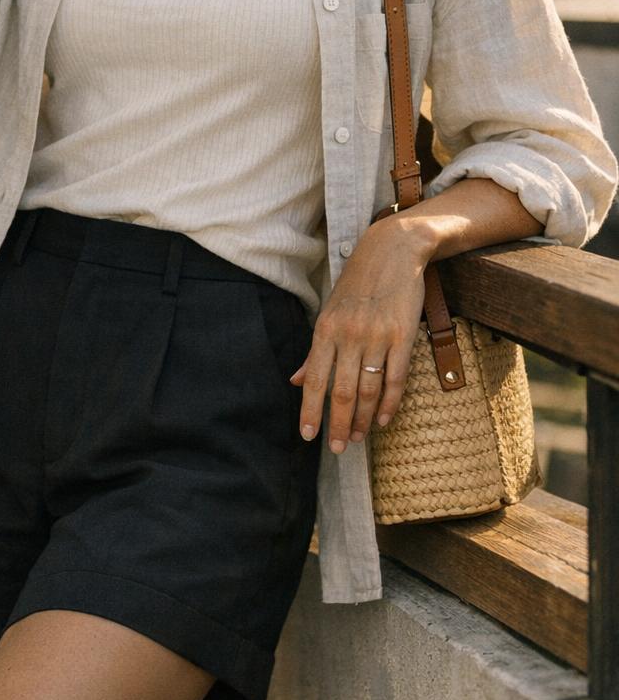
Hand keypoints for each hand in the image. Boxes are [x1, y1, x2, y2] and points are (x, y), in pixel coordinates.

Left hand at [288, 223, 428, 452]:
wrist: (392, 251)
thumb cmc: (357, 284)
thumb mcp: (330, 312)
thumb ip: (315, 351)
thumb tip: (296, 380)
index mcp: (326, 329)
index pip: (314, 379)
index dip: (310, 411)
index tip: (308, 437)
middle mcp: (349, 335)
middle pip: (340, 391)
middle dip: (336, 424)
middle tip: (336, 448)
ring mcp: (377, 336)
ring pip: (367, 390)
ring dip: (361, 419)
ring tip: (356, 439)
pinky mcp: (403, 336)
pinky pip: (395, 379)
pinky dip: (388, 404)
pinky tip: (381, 421)